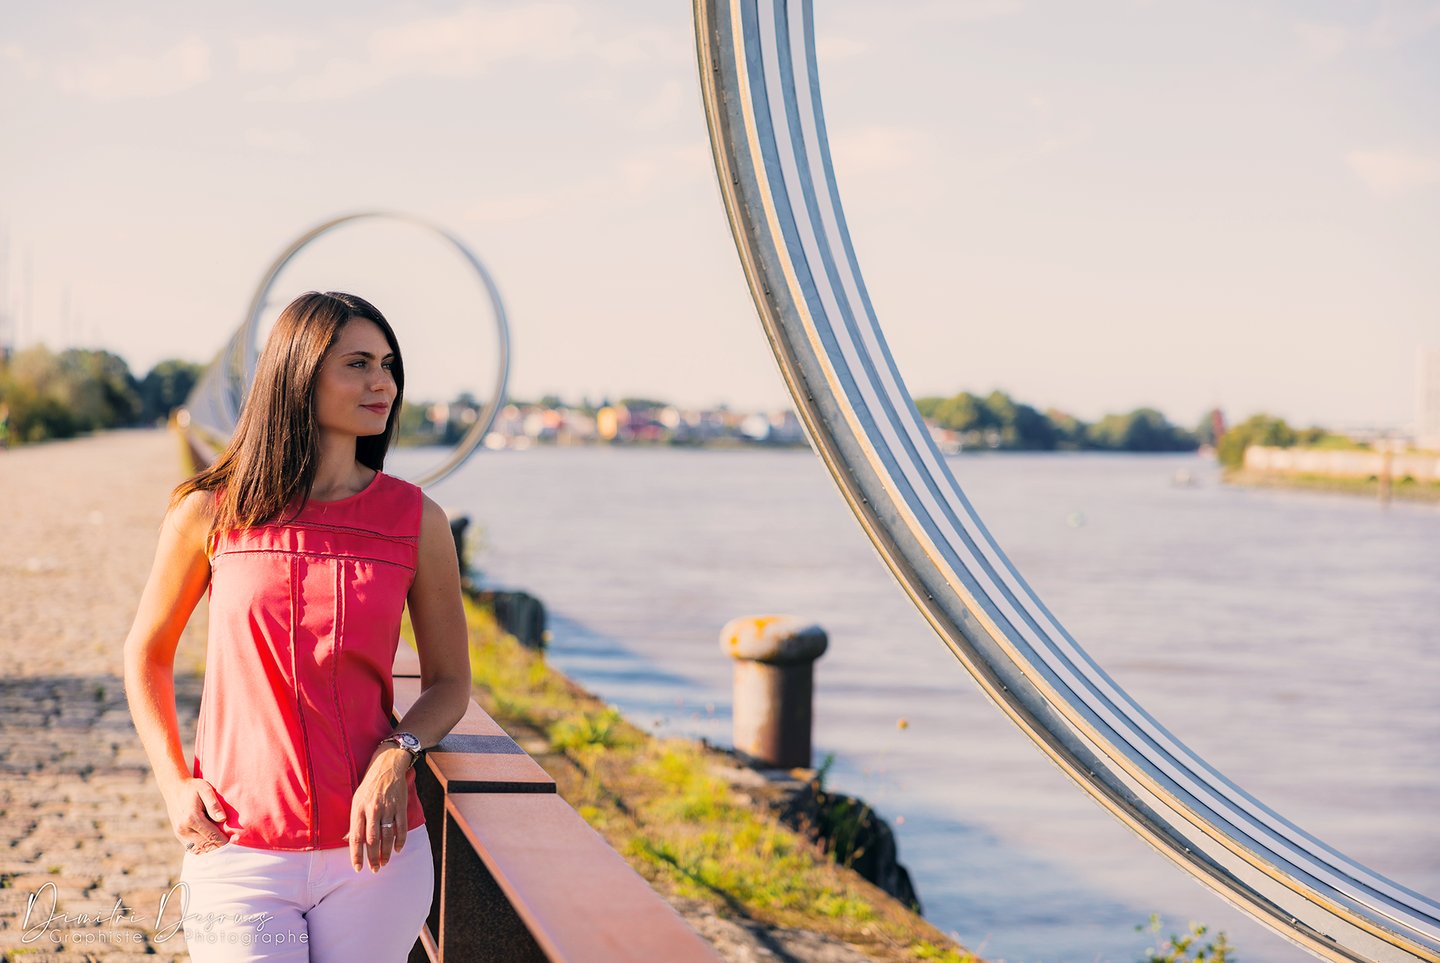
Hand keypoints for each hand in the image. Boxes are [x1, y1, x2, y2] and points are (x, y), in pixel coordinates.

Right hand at [163, 777, 229, 854]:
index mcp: (192, 818)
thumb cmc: (193, 787)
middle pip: (206, 846)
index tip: (235, 843)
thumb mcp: (205, 790)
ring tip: (224, 849)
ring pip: (198, 850)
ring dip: (211, 851)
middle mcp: (184, 828)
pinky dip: (203, 850)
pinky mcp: (178, 835)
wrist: (174, 788)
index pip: (212, 836)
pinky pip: (192, 848)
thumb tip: (222, 819)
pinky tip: (213, 847)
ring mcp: (180, 833)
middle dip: (219, 848)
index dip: (224, 842)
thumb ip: (214, 805)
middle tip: (232, 849)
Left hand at [349, 747, 410, 872]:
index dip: (356, 855)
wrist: (387, 766)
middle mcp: (372, 809)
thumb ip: (354, 821)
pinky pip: (401, 827)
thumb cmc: (369, 786)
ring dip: (386, 852)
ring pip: (387, 836)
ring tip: (385, 862)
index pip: (356, 838)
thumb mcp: (356, 800)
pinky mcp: (400, 805)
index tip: (357, 868)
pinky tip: (398, 850)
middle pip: (372, 840)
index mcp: (358, 809)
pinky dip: (400, 840)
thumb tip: (348, 840)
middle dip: (373, 858)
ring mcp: (387, 808)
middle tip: (374, 870)